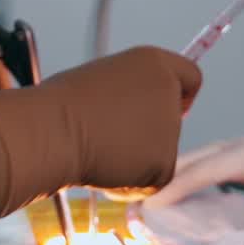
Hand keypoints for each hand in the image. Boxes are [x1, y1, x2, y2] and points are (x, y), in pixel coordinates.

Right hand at [0, 47, 201, 223]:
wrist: (54, 130)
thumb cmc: (65, 103)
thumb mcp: (107, 79)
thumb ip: (133, 89)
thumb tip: (136, 112)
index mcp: (154, 62)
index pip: (190, 77)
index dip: (181, 95)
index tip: (175, 107)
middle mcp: (168, 90)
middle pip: (172, 119)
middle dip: (150, 132)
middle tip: (114, 136)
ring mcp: (169, 127)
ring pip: (160, 152)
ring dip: (138, 158)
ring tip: (102, 147)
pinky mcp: (164, 163)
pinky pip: (154, 179)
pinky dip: (134, 182)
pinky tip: (107, 167)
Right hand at [147, 138, 243, 234]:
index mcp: (243, 154)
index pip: (203, 170)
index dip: (178, 185)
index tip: (153, 202)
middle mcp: (230, 148)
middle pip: (188, 160)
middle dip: (161, 178)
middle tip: (134, 200)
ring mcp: (226, 150)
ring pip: (189, 161)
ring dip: (167, 177)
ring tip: (144, 200)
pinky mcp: (226, 157)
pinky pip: (196, 166)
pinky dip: (180, 178)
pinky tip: (169, 195)